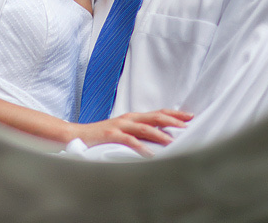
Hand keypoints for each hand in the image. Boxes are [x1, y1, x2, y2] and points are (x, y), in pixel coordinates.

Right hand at [71, 109, 193, 156]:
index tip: (191, 117)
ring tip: (172, 142)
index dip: (174, 114)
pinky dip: (140, 147)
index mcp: (133, 118)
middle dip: (173, 121)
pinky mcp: (110, 135)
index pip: (158, 113)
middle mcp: (129, 119)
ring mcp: (119, 126)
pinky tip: (149, 154)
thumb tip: (161, 140)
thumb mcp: (124, 133)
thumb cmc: (102, 137)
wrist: (76, 135)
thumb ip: (139, 134)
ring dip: (160, 135)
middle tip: (188, 126)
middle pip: (155, 117)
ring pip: (144, 128)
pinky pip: (128, 140)